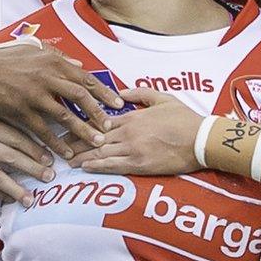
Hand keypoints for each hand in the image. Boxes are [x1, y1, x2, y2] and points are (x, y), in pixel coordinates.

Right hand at [0, 43, 122, 158]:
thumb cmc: (3, 59)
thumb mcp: (31, 50)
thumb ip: (57, 56)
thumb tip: (78, 65)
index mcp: (52, 61)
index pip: (85, 78)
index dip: (104, 92)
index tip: (118, 104)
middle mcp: (46, 77)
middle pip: (80, 97)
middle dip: (98, 113)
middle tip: (110, 127)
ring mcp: (33, 95)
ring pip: (65, 116)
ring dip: (82, 131)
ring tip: (95, 143)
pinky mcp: (20, 112)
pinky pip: (43, 130)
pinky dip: (56, 143)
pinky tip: (65, 152)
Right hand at [0, 110, 54, 203]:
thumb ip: (1, 121)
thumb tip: (36, 127)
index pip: (17, 137)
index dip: (36, 149)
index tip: (51, 158)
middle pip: (12, 157)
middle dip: (34, 169)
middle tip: (51, 177)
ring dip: (17, 189)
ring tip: (31, 199)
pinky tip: (9, 199)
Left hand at [68, 88, 200, 175]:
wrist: (200, 139)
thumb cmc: (184, 118)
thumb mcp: (163, 97)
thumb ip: (139, 93)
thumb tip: (119, 93)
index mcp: (132, 117)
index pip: (100, 120)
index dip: (82, 124)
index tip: (68, 126)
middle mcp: (128, 133)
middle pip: (95, 138)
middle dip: (76, 141)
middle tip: (60, 145)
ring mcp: (132, 150)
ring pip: (100, 153)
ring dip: (82, 156)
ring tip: (67, 159)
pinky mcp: (140, 165)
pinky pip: (113, 166)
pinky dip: (97, 166)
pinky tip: (85, 167)